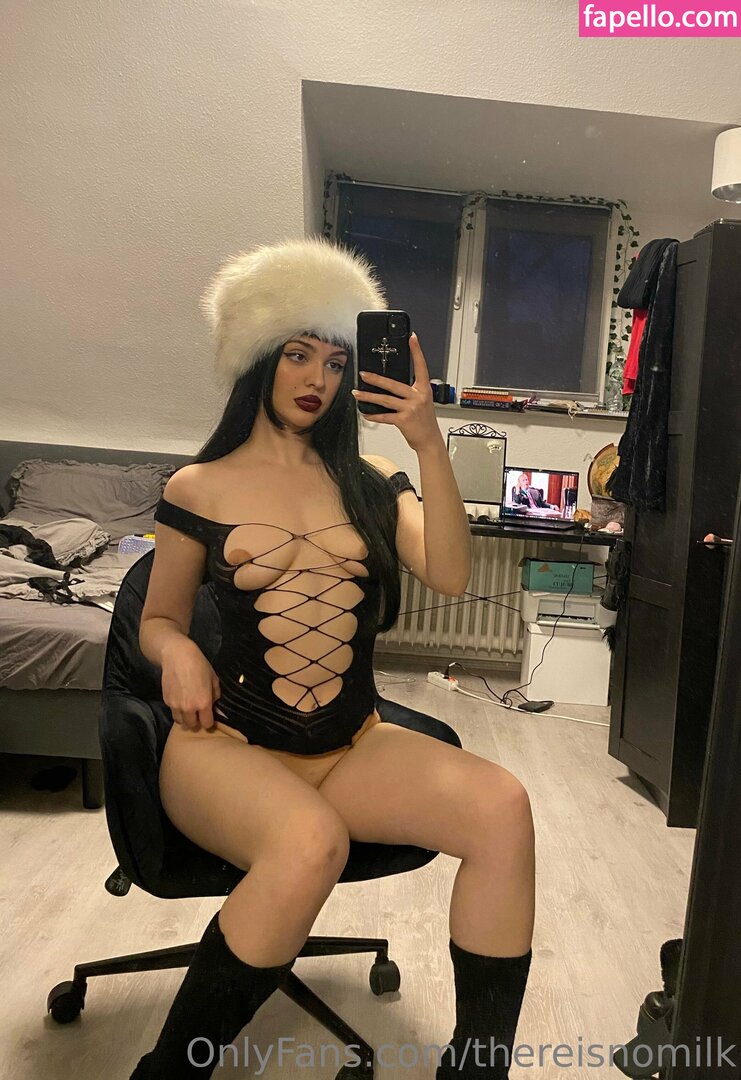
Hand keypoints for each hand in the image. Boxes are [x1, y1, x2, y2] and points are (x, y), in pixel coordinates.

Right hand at [161, 642, 220, 731]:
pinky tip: (180, 698)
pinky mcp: (166, 700)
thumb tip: (213, 704)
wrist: (177, 656)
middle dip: (196, 721)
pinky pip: (173, 711)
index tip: (208, 716)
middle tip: (198, 713)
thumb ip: (215, 694)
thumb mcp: (213, 678)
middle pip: (192, 726)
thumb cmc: (199, 665)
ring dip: (185, 718)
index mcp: (203, 703)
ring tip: (188, 708)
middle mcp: (189, 708)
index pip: (207, 724)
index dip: (209, 721)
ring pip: (180, 721)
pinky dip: (177, 709)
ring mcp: (175, 705)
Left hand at [351, 332, 440, 451]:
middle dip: (376, 379)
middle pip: (393, 384)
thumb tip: (391, 386)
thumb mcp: (423, 402)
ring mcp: (411, 408)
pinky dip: (373, 415)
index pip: (421, 366)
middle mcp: (418, 397)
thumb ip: (411, 392)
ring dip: (369, 396)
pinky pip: (385, 416)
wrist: (430, 440)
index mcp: (423, 389)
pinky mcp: (404, 420)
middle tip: (363, 374)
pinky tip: (365, 413)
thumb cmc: (425, 421)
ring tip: (357, 393)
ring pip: (385, 400)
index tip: (412, 338)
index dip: (417, 351)